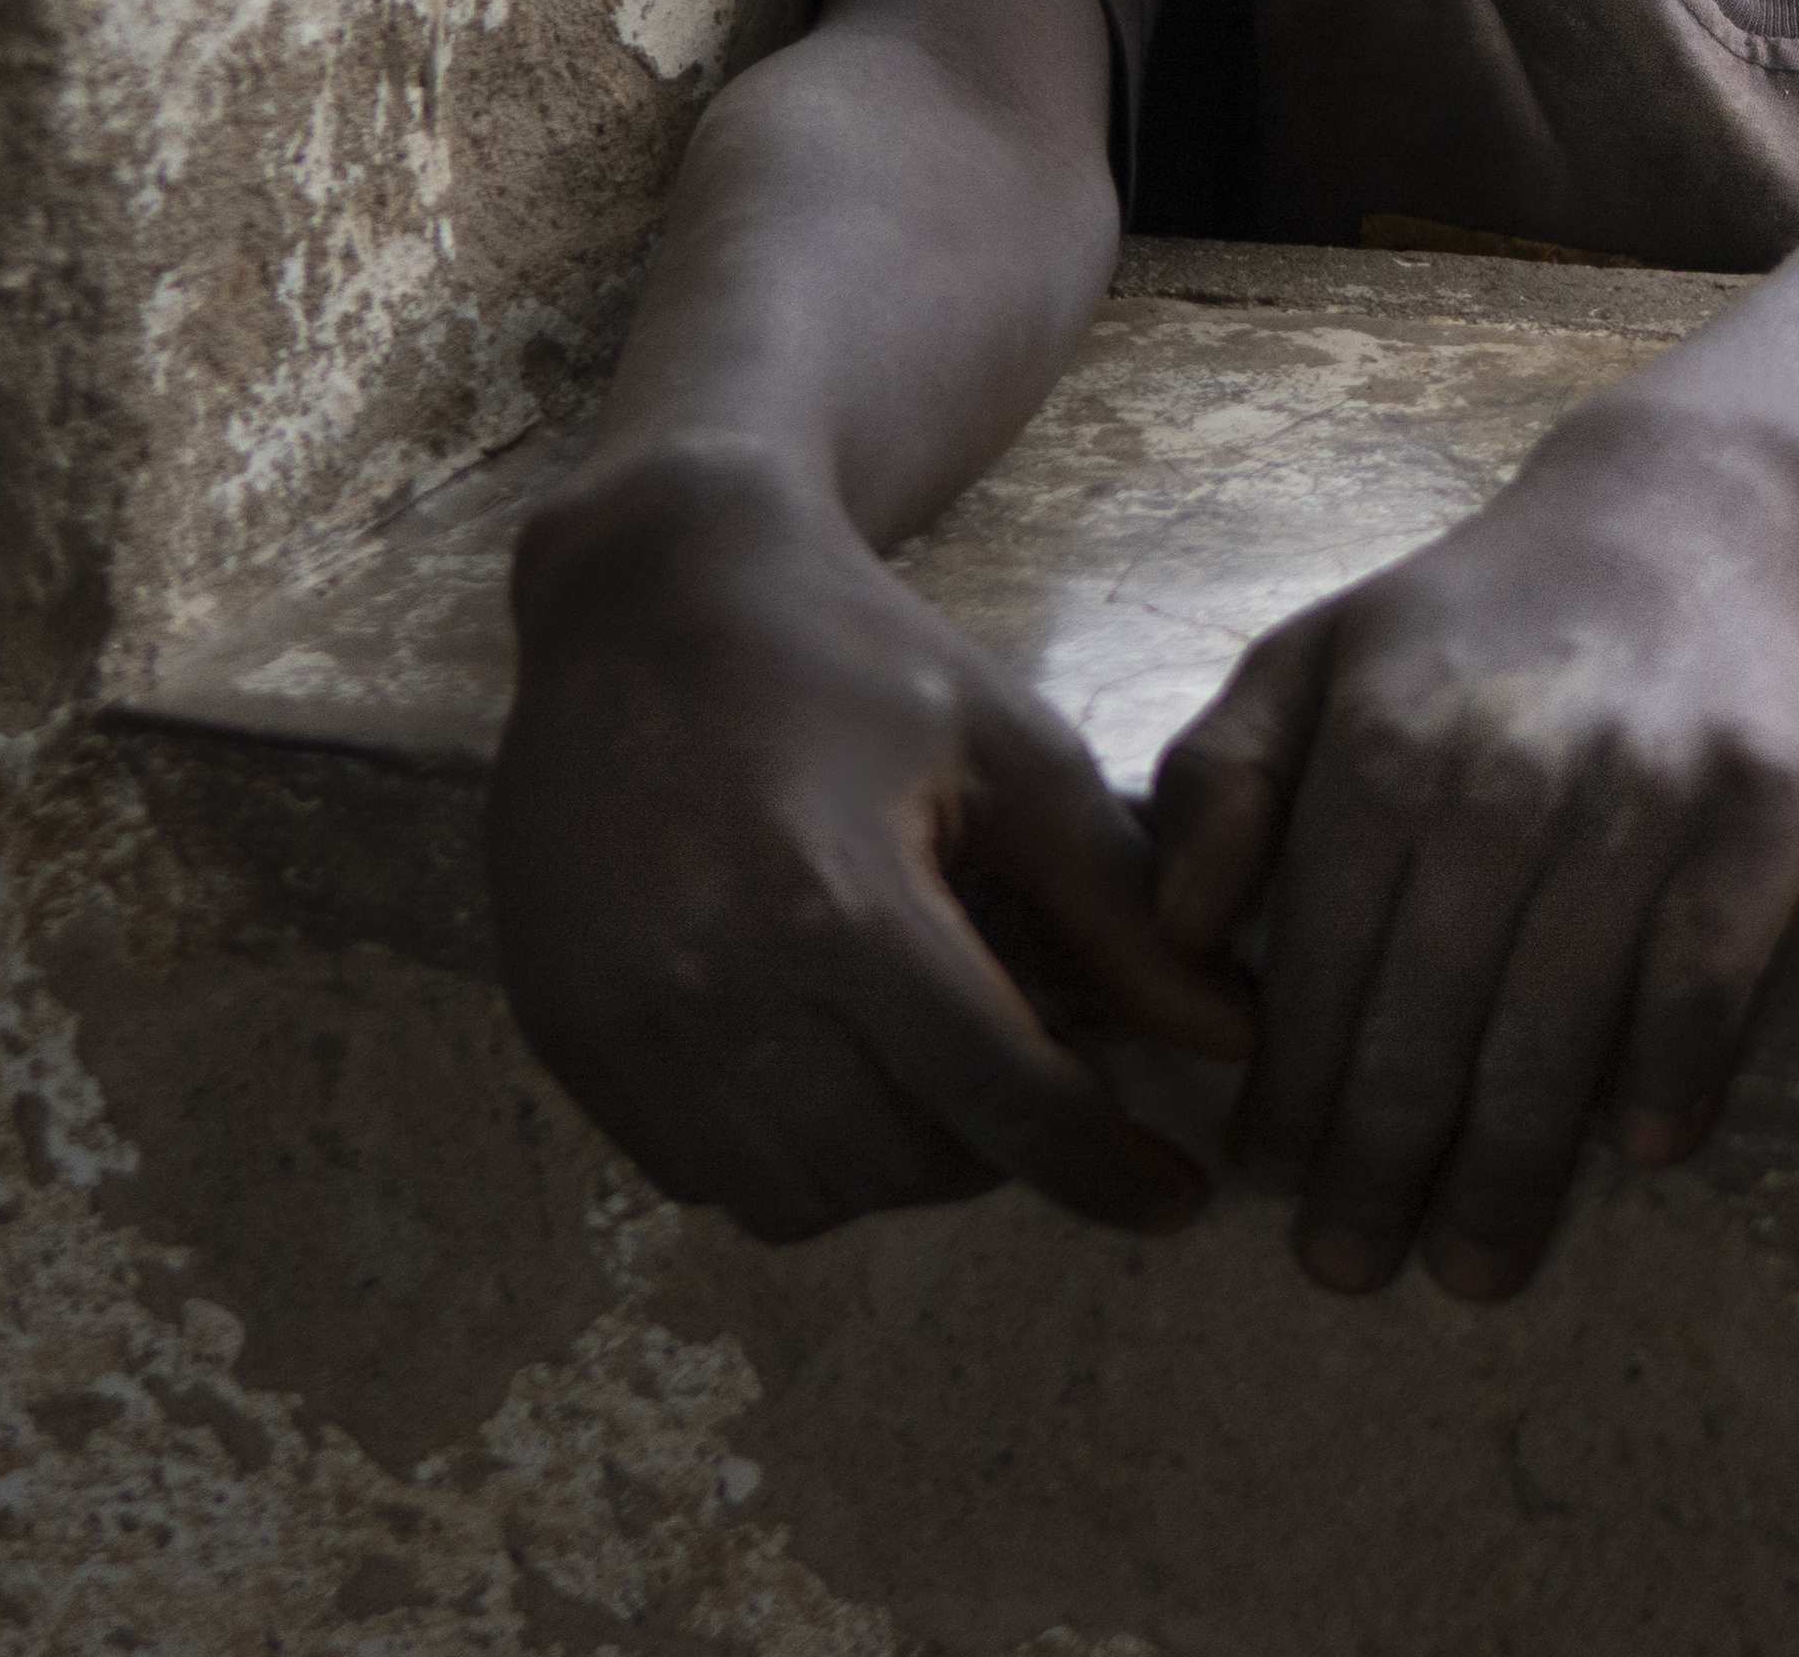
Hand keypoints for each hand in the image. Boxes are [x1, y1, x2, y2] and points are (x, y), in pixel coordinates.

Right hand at [491, 449, 1250, 1241]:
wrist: (650, 601)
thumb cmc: (857, 664)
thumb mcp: (1014, 755)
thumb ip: (1123, 909)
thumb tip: (1235, 1033)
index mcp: (837, 904)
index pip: (997, 1100)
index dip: (1103, 1166)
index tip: (1178, 1196)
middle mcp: (714, 984)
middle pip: (897, 1167)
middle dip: (994, 1151)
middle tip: (1033, 1079)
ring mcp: (621, 1022)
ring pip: (794, 1197)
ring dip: (888, 1168)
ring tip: (931, 1071)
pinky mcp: (563, 1037)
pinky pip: (697, 1173)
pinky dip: (782, 1153)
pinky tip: (828, 1061)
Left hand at [1146, 406, 1798, 1300]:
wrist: (1692, 508)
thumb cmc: (1477, 614)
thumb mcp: (1311, 656)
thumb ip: (1218, 780)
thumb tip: (1178, 934)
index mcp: (1380, 748)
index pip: (1317, 972)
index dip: (1287, 1100)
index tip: (1264, 1192)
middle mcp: (1504, 775)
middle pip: (1429, 1026)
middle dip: (1381, 1172)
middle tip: (1351, 1270)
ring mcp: (1642, 791)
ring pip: (1559, 1024)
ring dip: (1513, 1169)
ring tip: (1477, 1269)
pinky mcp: (1762, 803)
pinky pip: (1708, 969)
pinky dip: (1673, 1067)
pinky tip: (1638, 1146)